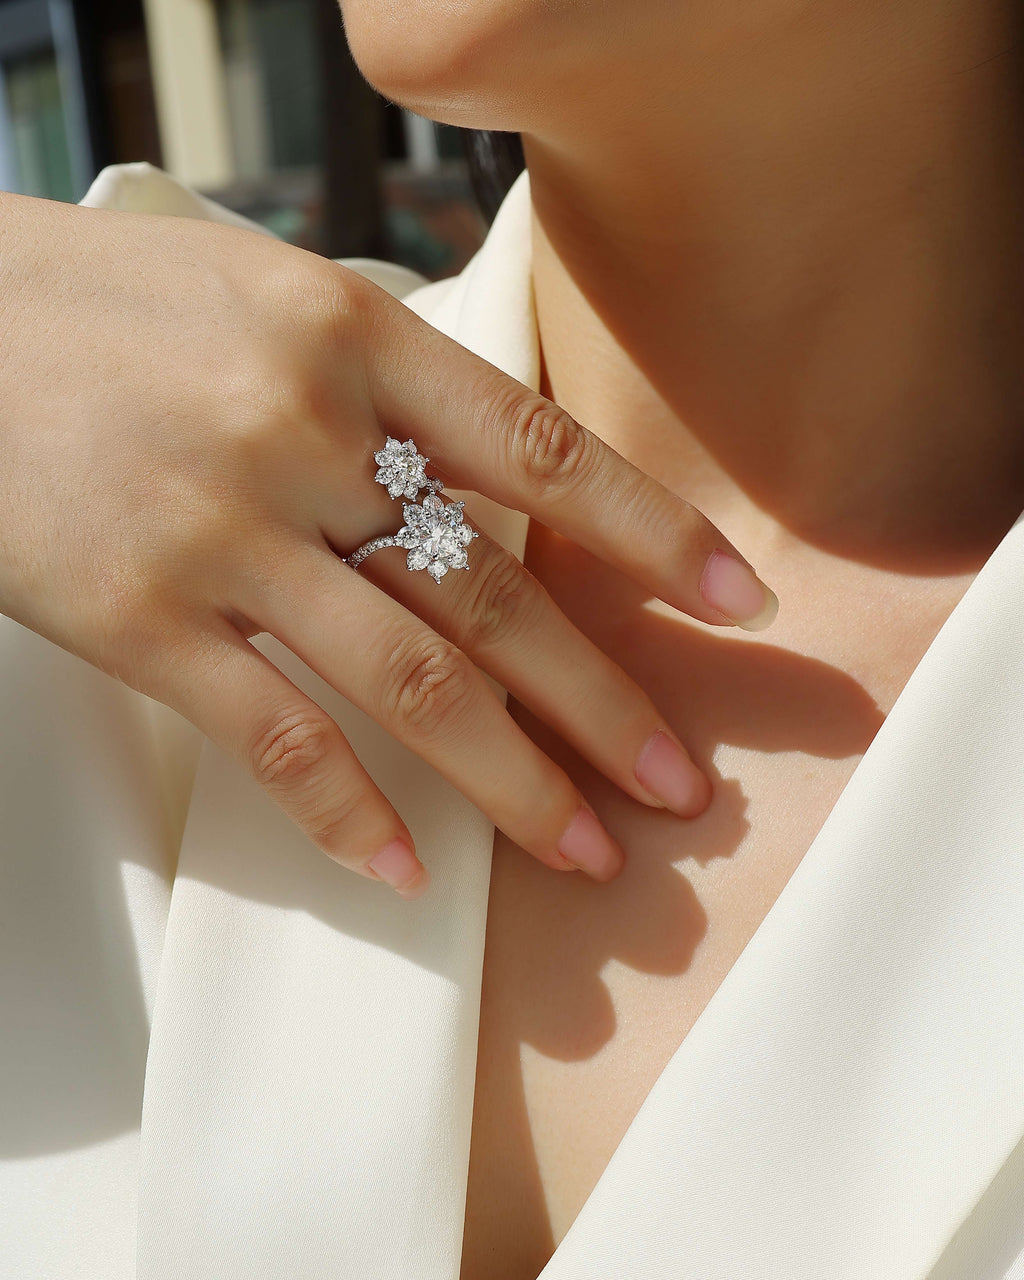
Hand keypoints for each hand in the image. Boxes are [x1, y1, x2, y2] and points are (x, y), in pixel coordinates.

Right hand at [0, 191, 776, 898]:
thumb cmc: (121, 312)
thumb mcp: (276, 300)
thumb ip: (395, 385)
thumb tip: (513, 485)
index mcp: (353, 341)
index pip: (541, 453)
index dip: (655, 535)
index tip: (741, 604)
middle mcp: (304, 437)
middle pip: (495, 596)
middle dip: (603, 702)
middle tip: (681, 784)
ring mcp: (222, 534)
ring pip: (406, 683)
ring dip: (511, 780)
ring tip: (585, 849)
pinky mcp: (140, 617)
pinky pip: (271, 735)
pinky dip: (347, 812)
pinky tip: (408, 868)